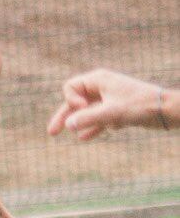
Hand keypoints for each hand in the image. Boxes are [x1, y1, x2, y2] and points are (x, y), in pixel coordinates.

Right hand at [48, 67, 169, 141]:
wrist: (166, 110)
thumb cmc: (140, 105)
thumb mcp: (111, 112)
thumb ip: (88, 118)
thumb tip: (68, 125)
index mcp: (99, 79)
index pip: (71, 88)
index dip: (71, 101)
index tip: (84, 109)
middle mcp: (102, 87)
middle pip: (75, 101)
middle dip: (64, 116)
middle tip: (52, 133)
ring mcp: (110, 98)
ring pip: (87, 111)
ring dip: (77, 122)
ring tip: (64, 135)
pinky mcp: (118, 110)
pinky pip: (99, 118)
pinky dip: (92, 127)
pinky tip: (84, 138)